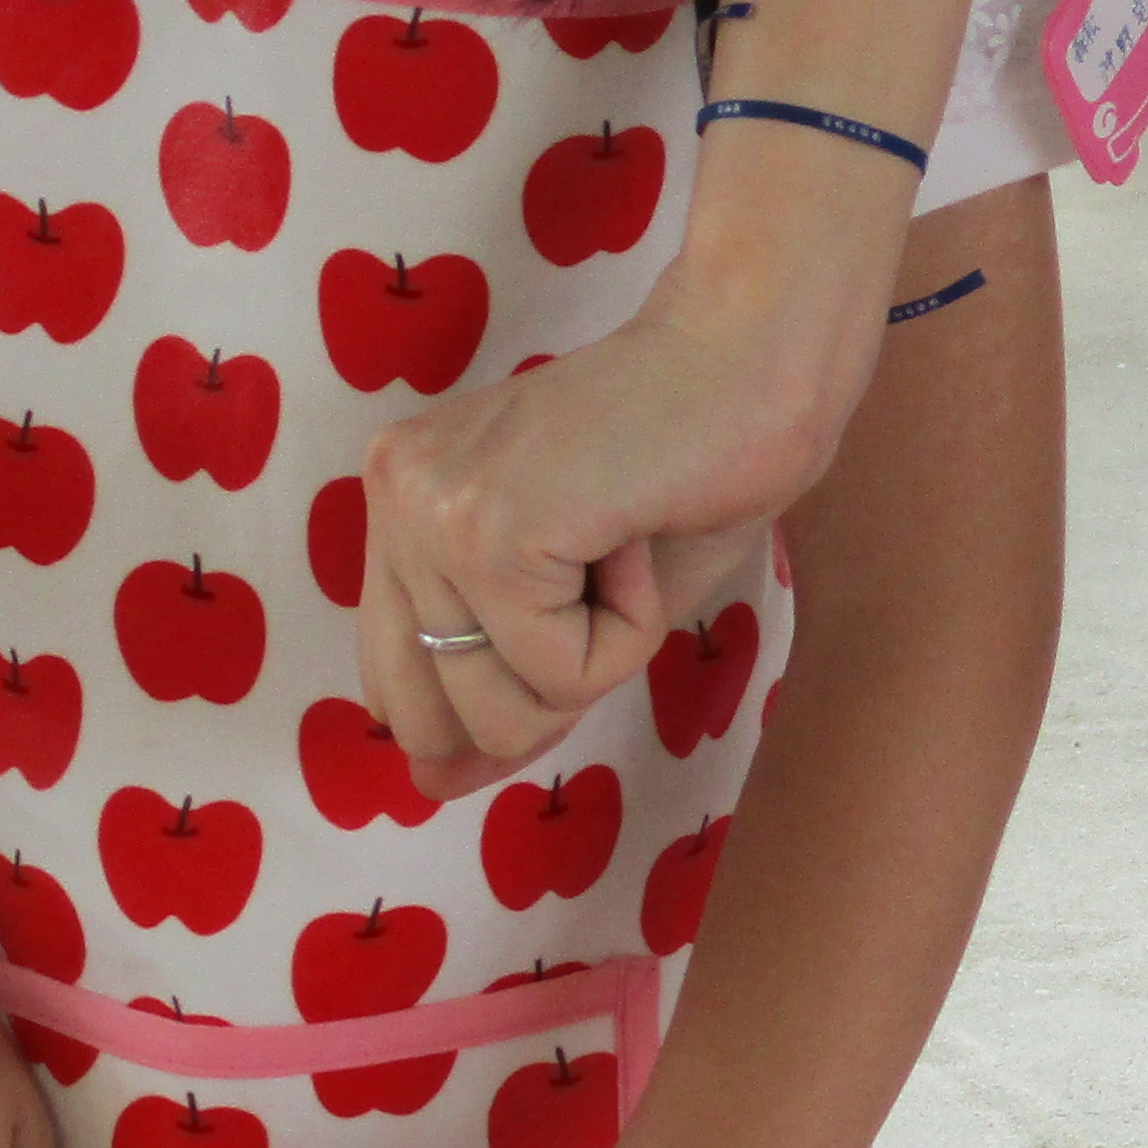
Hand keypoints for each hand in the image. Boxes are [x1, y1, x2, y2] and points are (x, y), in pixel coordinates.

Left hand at [357, 247, 868, 788]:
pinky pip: (559, 672)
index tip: (542, 692)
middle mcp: (395, 493)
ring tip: (624, 545)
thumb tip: (433, 789)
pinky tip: (638, 535)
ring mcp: (435, 509)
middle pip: (432, 712)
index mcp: (401, 493)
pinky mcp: (493, 529)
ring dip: (597, 658)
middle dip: (541, 695)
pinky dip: (627, 633)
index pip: (392, 670)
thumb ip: (504, 681)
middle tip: (608, 585)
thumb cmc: (693, 463)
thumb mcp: (580, 596)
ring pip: (500, 707)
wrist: (755, 358)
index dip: (466, 716)